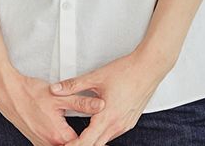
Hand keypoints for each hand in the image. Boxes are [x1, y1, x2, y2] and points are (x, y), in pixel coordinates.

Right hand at [0, 66, 106, 144]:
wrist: (8, 93)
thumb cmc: (31, 93)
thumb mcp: (60, 96)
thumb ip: (82, 103)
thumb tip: (101, 105)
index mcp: (58, 136)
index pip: (82, 144)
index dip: (93, 139)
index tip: (103, 137)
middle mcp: (49, 144)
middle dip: (83, 142)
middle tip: (97, 136)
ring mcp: (40, 143)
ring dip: (72, 142)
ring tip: (84, 136)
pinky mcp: (35, 140)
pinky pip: (51, 145)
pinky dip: (60, 142)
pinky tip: (65, 135)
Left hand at [48, 49, 171, 144]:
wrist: (149, 68)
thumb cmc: (125, 71)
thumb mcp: (96, 77)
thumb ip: (73, 85)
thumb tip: (55, 89)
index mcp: (107, 116)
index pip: (87, 141)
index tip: (63, 145)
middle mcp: (117, 125)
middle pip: (96, 145)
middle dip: (82, 145)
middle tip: (69, 142)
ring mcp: (125, 125)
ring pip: (105, 140)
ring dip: (92, 141)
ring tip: (80, 137)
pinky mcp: (130, 121)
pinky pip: (114, 134)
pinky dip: (103, 135)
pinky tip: (97, 127)